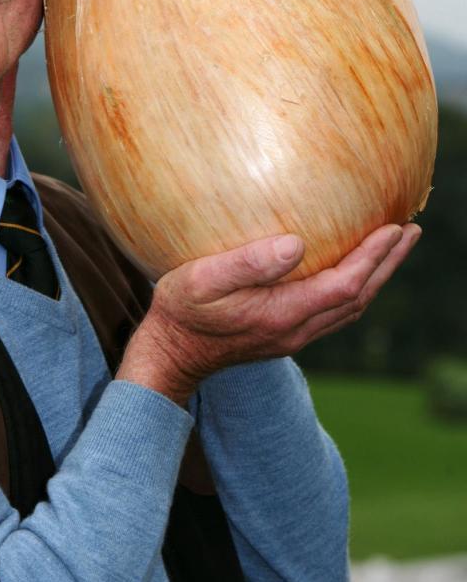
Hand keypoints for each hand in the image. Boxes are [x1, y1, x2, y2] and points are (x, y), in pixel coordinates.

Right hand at [116, 223, 420, 403]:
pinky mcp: (285, 334)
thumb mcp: (202, 280)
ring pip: (350, 308)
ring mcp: (293, 336)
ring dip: (376, 277)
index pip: (346, 284)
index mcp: (282, 314)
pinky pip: (334, 311)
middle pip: (358, 297)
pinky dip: (354, 288)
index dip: (374, 256)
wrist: (169, 355)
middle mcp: (296, 329)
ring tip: (393, 248)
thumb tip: (297, 243)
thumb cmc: (180, 310)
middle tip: (411, 231)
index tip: (394, 227)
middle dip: (387, 264)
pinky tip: (352, 270)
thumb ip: (248, 263)